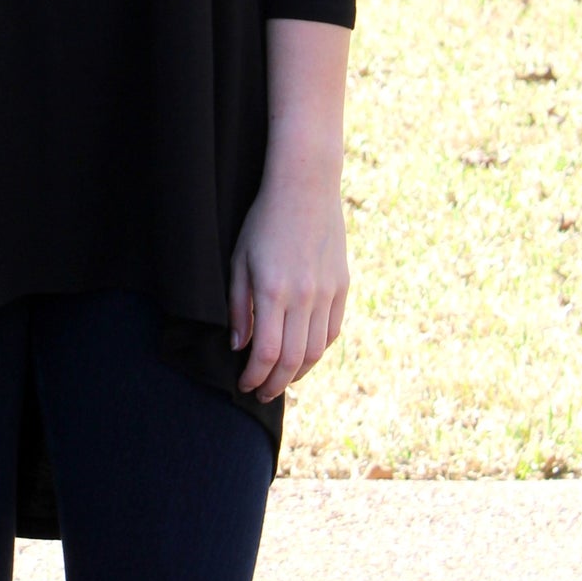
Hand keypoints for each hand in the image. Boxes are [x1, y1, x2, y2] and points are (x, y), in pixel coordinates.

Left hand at [228, 173, 347, 403]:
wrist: (305, 187)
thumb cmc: (263, 221)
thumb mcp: (240, 259)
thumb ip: (239, 306)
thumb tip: (239, 347)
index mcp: (273, 291)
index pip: (266, 353)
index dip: (254, 377)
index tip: (243, 384)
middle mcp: (303, 297)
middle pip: (293, 361)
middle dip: (274, 384)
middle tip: (261, 393)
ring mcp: (327, 292)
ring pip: (316, 351)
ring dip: (297, 373)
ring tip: (281, 380)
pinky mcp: (342, 286)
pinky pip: (332, 331)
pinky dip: (319, 351)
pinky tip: (304, 356)